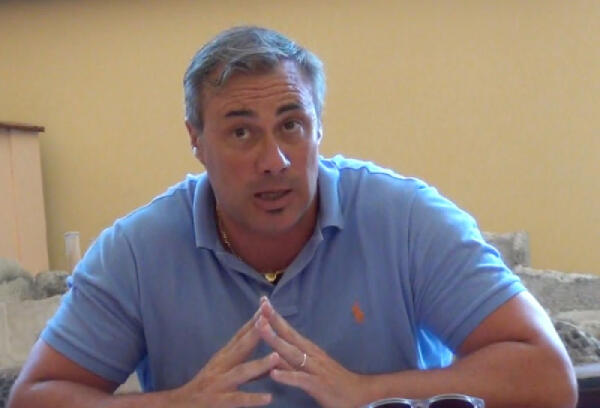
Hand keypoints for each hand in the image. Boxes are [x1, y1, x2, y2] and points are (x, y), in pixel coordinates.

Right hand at [168, 307, 280, 407]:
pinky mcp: (219, 401)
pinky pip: (238, 399)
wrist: (181, 404)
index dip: (253, 320)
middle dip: (255, 332)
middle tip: (269, 318)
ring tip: (276, 356)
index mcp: (224, 356)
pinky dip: (253, 398)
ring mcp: (220, 383)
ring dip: (259, 363)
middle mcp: (222, 365)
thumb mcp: (224, 369)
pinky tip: (269, 397)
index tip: (266, 304)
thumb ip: (246, 362)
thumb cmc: (206, 386)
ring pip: (241, 372)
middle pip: (241, 346)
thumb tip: (270, 353)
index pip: (240, 335)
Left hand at [256, 297, 373, 407]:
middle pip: (289, 335)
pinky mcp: (318, 385)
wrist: (358, 394)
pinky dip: (287, 376)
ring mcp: (315, 368)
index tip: (263, 302)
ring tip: (261, 329)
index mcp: (308, 349)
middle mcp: (311, 354)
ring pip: (292, 353)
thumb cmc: (332, 381)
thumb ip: (291, 361)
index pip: (289, 330)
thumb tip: (273, 351)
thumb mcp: (309, 368)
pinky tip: (273, 373)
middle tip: (261, 306)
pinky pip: (300, 379)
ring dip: (276, 340)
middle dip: (274, 320)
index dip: (275, 317)